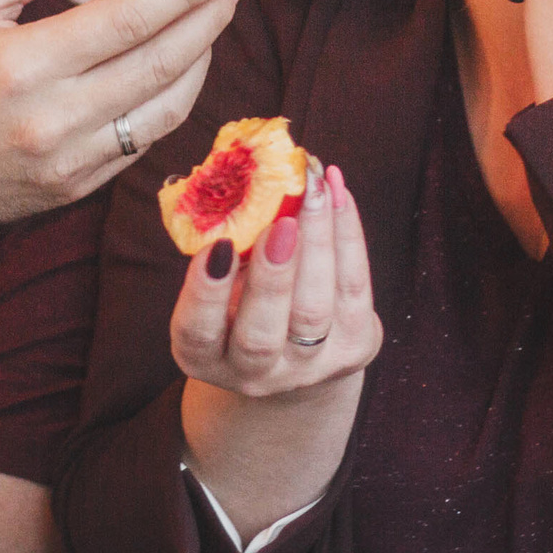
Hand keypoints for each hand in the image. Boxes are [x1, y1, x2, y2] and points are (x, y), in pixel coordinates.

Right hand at [0, 0, 247, 233]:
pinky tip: (173, 69)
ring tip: (211, 21)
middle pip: (162, 64)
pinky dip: (167, 102)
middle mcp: (52, 120)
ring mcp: (68, 164)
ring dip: (200, 62)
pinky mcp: (74, 191)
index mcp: (20, 65)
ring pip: (166, 111)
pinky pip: (141, 143)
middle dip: (210, 17)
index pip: (130, 20)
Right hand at [171, 163, 379, 400]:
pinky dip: (347, 237)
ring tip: (314, 191)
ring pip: (314, 311)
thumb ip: (223, 249)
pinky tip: (337, 194)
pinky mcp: (354, 349)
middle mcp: (253, 374)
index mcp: (205, 356)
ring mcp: (308, 368)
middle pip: (260, 335)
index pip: (197, 332)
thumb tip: (244, 178)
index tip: (217, 244)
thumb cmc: (241, 303)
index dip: (205, 291)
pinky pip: (355, 290)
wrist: (295, 357)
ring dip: (317, 244)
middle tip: (279, 223)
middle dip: (271, 277)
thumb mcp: (220, 285)